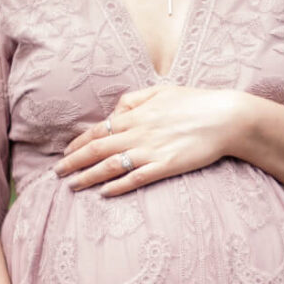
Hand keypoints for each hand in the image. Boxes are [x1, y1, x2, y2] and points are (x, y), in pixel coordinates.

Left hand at [54, 84, 244, 196]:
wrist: (225, 117)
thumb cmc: (195, 102)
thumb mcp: (161, 90)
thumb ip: (135, 99)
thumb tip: (116, 110)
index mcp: (136, 114)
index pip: (98, 130)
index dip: (78, 143)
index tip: (65, 153)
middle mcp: (138, 133)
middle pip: (97, 149)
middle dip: (73, 162)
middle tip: (57, 173)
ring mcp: (151, 151)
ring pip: (110, 166)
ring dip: (88, 176)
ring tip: (73, 186)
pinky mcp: (166, 166)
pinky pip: (135, 178)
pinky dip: (117, 186)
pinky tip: (104, 193)